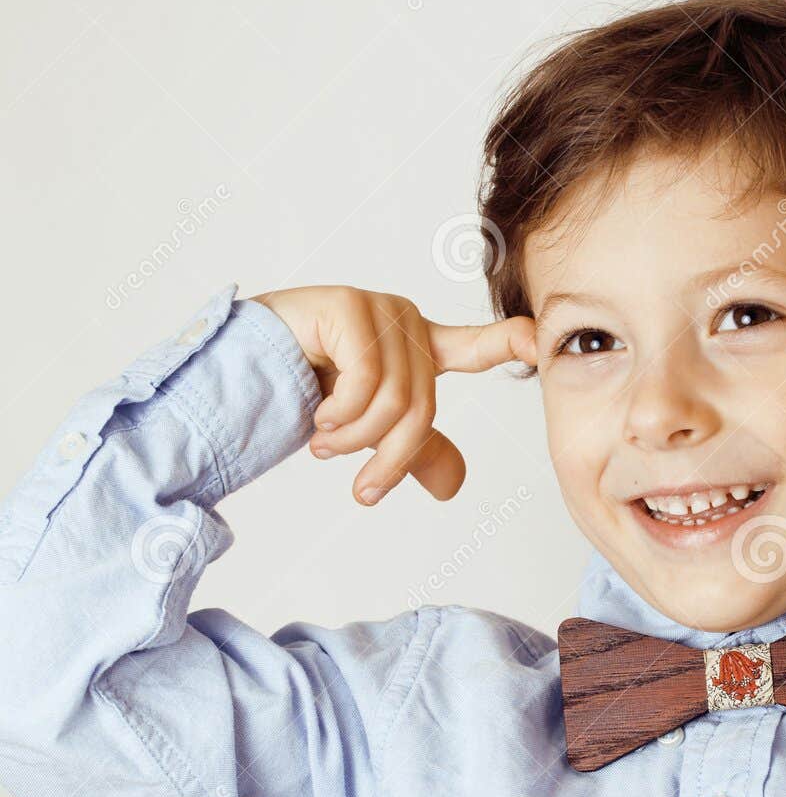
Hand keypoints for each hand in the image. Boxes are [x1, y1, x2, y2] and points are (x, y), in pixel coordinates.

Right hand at [250, 286, 536, 504]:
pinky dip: (341, 416)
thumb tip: (453, 487)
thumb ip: (410, 451)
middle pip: (424, 408)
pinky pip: (367, 380)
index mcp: (415, 350)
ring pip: (396, 400)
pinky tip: (316, 418)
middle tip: (361, 491)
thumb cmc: (300, 395)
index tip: (537, 341)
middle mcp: (402, 323)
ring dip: (356, 442)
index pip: (472, 348)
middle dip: (389, 459)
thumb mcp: (367, 433)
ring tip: (324, 445)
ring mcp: (377, 310)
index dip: (508, 344)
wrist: (236, 378)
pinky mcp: (348, 306)